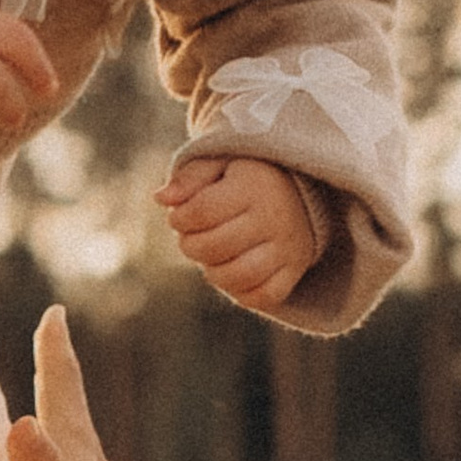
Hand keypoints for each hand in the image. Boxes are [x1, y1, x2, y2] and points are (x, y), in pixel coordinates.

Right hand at [4, 306, 185, 460]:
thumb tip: (19, 423)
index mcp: (81, 458)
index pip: (65, 393)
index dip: (56, 353)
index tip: (54, 312)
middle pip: (70, 408)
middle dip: (56, 370)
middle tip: (50, 334)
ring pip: (67, 441)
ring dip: (55, 413)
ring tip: (43, 399)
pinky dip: (48, 460)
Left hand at [155, 154, 317, 308]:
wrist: (300, 190)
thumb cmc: (247, 176)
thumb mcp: (220, 163)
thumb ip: (190, 177)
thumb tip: (160, 198)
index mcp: (254, 186)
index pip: (202, 212)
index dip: (178, 219)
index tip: (178, 216)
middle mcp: (274, 218)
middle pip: (214, 247)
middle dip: (191, 246)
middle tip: (192, 237)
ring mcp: (287, 247)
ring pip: (239, 277)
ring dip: (213, 272)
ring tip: (212, 257)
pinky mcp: (294, 270)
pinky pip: (264, 297)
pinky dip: (241, 292)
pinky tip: (232, 272)